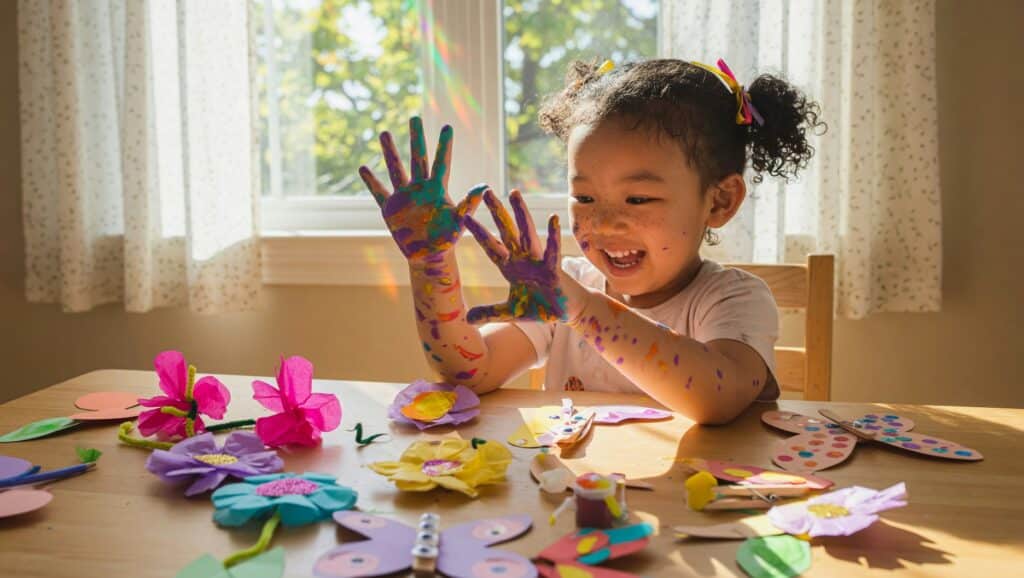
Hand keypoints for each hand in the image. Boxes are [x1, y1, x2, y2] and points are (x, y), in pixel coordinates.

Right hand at [359, 117, 483, 260]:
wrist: (429, 256)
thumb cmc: (447, 240)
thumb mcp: (460, 221)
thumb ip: (469, 203)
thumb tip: (484, 186)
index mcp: (438, 189)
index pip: (441, 162)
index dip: (444, 145)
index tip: (448, 126)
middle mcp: (420, 189)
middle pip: (418, 158)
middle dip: (416, 138)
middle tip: (414, 117)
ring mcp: (405, 197)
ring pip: (396, 169)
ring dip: (390, 152)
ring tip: (384, 132)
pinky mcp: (391, 209)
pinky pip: (379, 193)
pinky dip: (371, 181)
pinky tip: (362, 168)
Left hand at [464, 189, 566, 323]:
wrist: (565, 312)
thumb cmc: (540, 307)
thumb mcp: (510, 312)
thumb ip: (490, 313)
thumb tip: (468, 319)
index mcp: (510, 267)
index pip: (491, 246)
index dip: (478, 232)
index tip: (464, 216)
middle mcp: (522, 259)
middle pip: (506, 232)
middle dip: (497, 213)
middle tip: (486, 192)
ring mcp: (538, 262)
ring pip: (527, 233)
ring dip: (521, 213)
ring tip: (514, 193)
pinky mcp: (553, 269)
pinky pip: (552, 251)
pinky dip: (552, 236)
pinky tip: (552, 219)